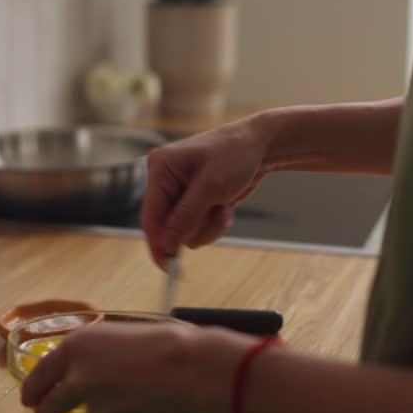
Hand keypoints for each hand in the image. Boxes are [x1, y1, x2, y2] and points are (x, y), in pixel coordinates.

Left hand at [19, 323, 249, 412]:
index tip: (29, 400)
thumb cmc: (168, 342)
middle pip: (51, 405)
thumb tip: (94, 371)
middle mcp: (78, 379)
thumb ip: (99, 355)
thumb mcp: (123, 335)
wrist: (195, 370)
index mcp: (78, 347)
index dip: (33, 388)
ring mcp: (96, 409)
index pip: (43, 373)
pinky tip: (157, 407)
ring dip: (111, 410)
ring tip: (147, 394)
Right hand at [141, 119, 271, 265]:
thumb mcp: (211, 186)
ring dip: (208, 226)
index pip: (150, 215)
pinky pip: (197, 228)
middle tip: (217, 213)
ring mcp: (179, 194)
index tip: (169, 267)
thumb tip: (166, 245)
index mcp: (160, 168)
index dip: (159, 243)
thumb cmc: (236, 153)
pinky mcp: (193, 203)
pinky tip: (225, 206)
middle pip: (167, 227)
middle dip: (195, 227)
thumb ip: (186, 217)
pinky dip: (214, 224)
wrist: (261, 146)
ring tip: (223, 205)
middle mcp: (165, 181)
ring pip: (184, 232)